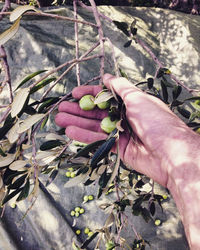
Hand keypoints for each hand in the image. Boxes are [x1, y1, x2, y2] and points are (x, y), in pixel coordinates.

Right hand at [55, 74, 191, 186]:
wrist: (171, 153)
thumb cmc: (157, 121)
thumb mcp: (138, 98)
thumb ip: (120, 87)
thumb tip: (107, 77)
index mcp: (130, 103)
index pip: (105, 97)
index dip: (89, 95)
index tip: (73, 94)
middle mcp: (125, 117)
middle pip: (97, 112)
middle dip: (79, 110)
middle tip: (61, 109)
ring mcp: (121, 134)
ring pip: (95, 127)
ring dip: (78, 123)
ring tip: (60, 120)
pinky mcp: (119, 149)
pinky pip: (99, 141)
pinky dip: (85, 137)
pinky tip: (70, 132)